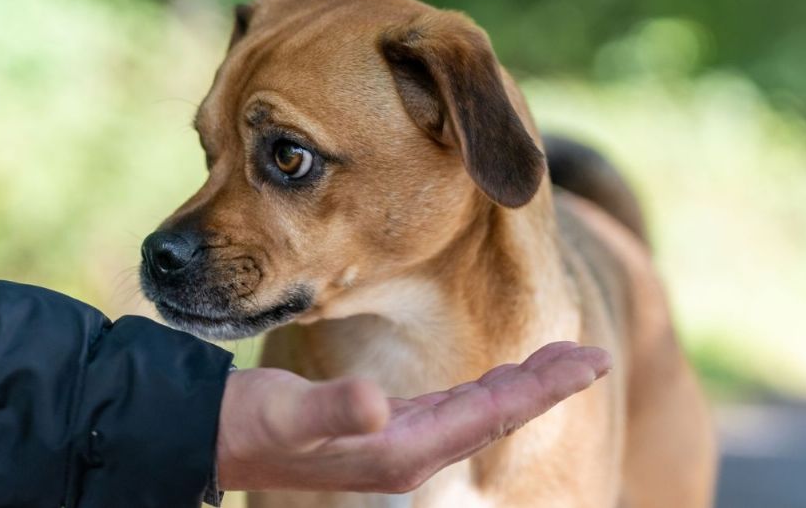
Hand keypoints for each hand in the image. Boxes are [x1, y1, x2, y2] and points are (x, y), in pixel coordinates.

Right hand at [216, 341, 610, 492]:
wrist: (212, 438)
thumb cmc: (247, 424)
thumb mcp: (286, 414)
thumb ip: (333, 412)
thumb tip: (379, 406)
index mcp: (402, 446)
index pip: (492, 413)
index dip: (545, 387)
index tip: (592, 362)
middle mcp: (409, 449)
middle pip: (497, 413)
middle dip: (546, 384)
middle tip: (593, 357)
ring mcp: (398, 441)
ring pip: (479, 411)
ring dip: (522, 386)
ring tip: (558, 363)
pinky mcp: (382, 429)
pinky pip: (452, 409)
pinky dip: (485, 389)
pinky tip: (491, 380)